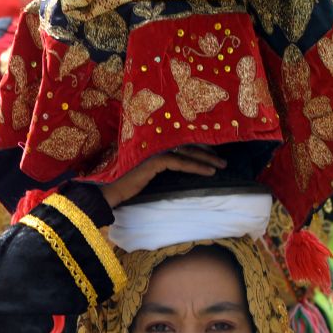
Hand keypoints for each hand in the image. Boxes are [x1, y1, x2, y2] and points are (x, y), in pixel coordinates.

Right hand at [99, 146, 226, 208]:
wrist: (110, 192)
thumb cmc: (126, 184)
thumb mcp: (147, 172)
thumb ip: (160, 165)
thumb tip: (180, 165)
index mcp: (153, 144)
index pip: (180, 140)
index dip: (198, 145)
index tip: (212, 152)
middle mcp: (154, 143)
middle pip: (187, 144)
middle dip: (207, 151)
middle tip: (222, 160)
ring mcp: (153, 150)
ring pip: (187, 152)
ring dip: (206, 159)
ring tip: (221, 166)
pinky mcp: (154, 161)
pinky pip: (180, 163)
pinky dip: (196, 167)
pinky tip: (209, 173)